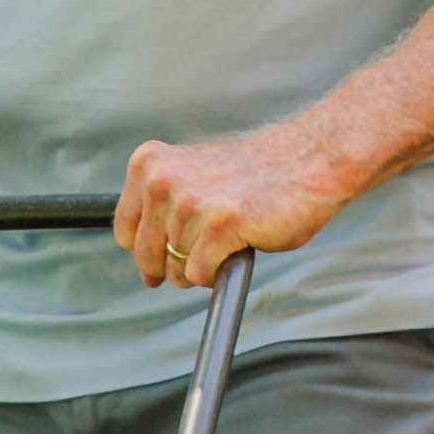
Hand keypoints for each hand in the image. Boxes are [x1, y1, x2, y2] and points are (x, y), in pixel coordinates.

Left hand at [115, 124, 362, 288]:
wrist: (308, 160)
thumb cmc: (254, 175)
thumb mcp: (192, 175)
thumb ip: (162, 207)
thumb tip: (146, 265)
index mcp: (150, 164)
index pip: (125, 231)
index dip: (147, 250)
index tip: (165, 255)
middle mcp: (164, 181)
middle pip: (147, 256)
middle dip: (171, 267)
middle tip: (201, 256)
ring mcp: (191, 203)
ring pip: (176, 268)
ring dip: (200, 268)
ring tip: (226, 243)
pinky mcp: (220, 225)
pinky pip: (200, 274)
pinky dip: (215, 274)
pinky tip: (233, 252)